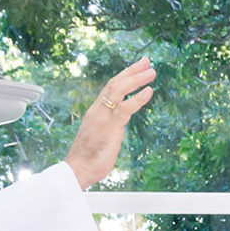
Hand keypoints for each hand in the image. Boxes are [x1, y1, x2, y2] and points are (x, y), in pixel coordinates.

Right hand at [65, 58, 157, 188]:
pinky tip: (149, 91)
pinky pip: (125, 108)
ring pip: (119, 90)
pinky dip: (138, 98)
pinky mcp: (110, 127)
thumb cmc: (89, 157)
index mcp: (96, 111)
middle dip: (132, 71)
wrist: (78, 169)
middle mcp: (98, 109)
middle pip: (115, 83)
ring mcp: (103, 117)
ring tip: (151, 72)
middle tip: (147, 61)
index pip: (110, 87)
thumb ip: (109, 127)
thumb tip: (117, 126)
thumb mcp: (101, 136)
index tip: (137, 67)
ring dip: (136, 79)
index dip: (124, 76)